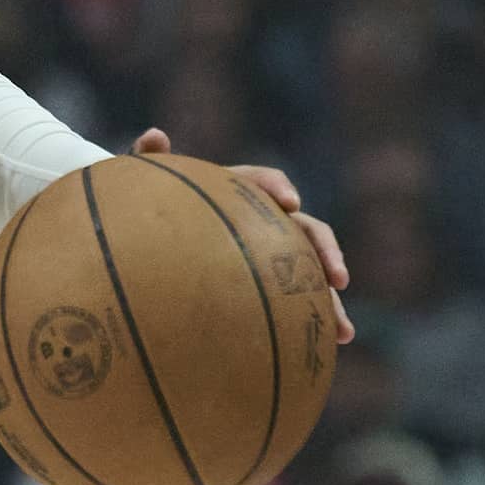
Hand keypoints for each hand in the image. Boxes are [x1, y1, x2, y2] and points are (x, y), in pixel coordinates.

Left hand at [133, 132, 353, 342]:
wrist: (146, 242)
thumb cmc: (144, 211)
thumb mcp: (140, 188)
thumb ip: (144, 161)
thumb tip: (155, 134)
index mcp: (233, 193)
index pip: (262, 183)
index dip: (278, 188)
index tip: (290, 203)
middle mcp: (260, 222)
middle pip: (305, 231)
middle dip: (326, 253)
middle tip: (339, 278)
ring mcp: (268, 255)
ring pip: (309, 273)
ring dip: (330, 300)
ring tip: (343, 331)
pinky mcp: (266, 285)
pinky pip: (294, 304)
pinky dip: (311, 323)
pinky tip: (327, 349)